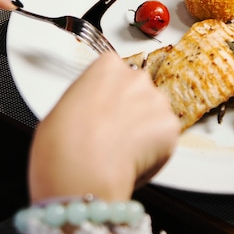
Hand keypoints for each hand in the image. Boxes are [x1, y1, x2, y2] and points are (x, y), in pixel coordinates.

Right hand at [28, 51, 179, 202]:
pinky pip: (166, 139)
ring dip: (144, 131)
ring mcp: (156, 99)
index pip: (117, 75)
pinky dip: (155, 152)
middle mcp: (135, 76)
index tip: (105, 112)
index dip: (110, 98)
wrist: (80, 167)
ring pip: (154, 115)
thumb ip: (87, 100)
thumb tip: (90, 113)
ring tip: (122, 152)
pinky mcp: (170, 125)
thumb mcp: (64, 105)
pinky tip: (134, 161)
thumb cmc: (63, 141)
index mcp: (107, 65)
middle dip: (130, 112)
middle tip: (114, 135)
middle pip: (139, 92)